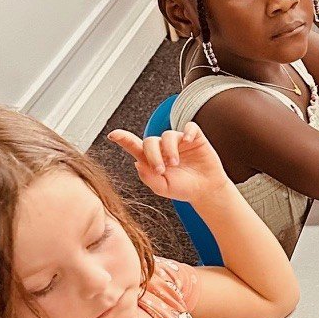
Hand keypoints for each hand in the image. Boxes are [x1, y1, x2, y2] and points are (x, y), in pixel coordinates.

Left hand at [109, 122, 229, 207]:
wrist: (205, 190)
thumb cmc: (183, 188)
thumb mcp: (163, 188)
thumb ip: (149, 177)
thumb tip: (137, 163)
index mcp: (151, 158)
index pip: (134, 146)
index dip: (123, 139)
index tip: (112, 135)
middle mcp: (163, 147)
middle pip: (150, 141)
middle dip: (153, 155)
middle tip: (161, 170)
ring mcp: (179, 141)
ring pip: (168, 135)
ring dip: (169, 149)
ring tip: (175, 164)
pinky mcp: (194, 138)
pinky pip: (189, 127)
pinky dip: (187, 132)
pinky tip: (188, 141)